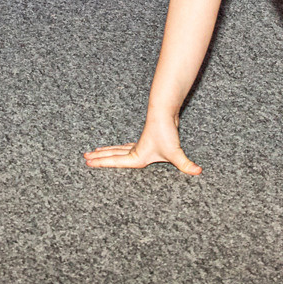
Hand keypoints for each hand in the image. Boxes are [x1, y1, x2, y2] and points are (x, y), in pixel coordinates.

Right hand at [83, 117, 201, 175]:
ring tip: (93, 152)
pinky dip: (116, 149)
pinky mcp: (143, 140)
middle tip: (85, 158)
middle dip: (98, 157)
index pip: (115, 162)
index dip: (101, 164)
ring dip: (105, 151)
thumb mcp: (175, 152)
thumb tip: (198, 171)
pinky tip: (114, 150)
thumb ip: (185, 164)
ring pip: (117, 149)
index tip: (88, 163)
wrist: (164, 112)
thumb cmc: (166, 132)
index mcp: (137, 156)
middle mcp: (134, 151)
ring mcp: (138, 145)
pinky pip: (124, 147)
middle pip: (112, 154)